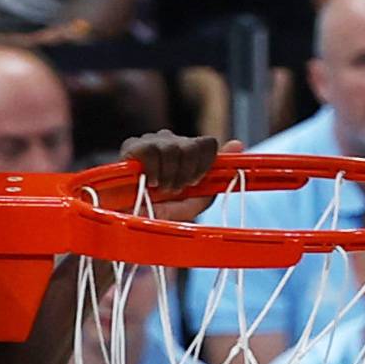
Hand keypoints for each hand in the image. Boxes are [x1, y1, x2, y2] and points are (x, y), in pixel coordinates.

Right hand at [120, 131, 241, 221]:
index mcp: (187, 152)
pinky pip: (151, 150)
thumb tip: (238, 143)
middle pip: (193, 145)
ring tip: (157, 188)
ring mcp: (150, 142)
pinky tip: (146, 181)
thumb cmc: (157, 212)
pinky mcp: (131, 147)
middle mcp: (171, 141)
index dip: (203, 165)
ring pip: (173, 147)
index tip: (192, 183)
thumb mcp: (191, 203)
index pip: (207, 144)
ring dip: (168, 175)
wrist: (126, 222)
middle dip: (185, 173)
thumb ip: (214, 178)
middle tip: (172, 189)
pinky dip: (152, 170)